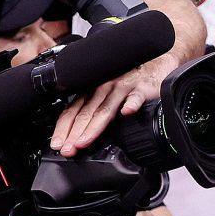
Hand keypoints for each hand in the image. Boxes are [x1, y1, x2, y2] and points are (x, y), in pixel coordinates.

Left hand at [51, 52, 177, 155]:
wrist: (157, 66)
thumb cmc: (131, 84)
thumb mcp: (109, 96)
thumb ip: (97, 114)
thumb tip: (81, 137)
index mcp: (93, 92)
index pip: (73, 111)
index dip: (63, 129)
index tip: (58, 145)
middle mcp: (104, 88)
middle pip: (86, 113)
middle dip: (74, 134)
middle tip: (68, 149)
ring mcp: (123, 87)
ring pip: (106, 109)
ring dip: (93, 127)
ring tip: (84, 141)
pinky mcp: (143, 88)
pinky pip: (136, 97)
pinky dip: (131, 104)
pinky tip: (127, 112)